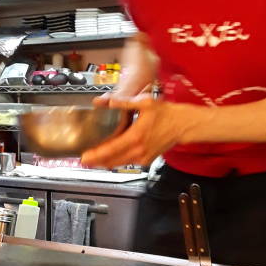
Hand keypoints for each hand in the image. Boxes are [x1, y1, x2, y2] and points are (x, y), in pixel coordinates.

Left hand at [82, 97, 198, 168]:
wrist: (182, 125)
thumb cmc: (165, 114)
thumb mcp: (145, 103)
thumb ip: (124, 103)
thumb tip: (108, 101)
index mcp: (136, 136)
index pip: (111, 149)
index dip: (96, 155)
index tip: (84, 157)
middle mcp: (138, 150)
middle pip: (112, 160)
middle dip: (96, 161)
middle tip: (83, 160)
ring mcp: (142, 157)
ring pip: (118, 164)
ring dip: (105, 163)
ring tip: (92, 160)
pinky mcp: (146, 160)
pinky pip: (127, 163)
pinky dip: (116, 161)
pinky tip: (108, 158)